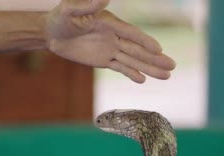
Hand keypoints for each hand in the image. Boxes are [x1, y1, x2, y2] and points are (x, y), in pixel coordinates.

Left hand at [45, 0, 175, 82]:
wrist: (51, 33)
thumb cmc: (60, 18)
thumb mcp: (69, 9)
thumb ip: (87, 5)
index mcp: (109, 22)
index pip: (131, 34)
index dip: (145, 42)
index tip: (159, 50)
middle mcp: (114, 36)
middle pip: (138, 49)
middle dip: (155, 58)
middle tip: (172, 67)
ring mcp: (110, 49)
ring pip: (133, 60)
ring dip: (149, 68)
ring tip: (166, 76)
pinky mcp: (103, 60)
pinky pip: (120, 67)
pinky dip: (131, 73)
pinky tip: (143, 80)